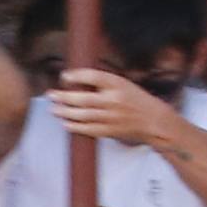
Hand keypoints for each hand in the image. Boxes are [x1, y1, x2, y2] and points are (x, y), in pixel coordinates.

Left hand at [49, 69, 171, 147]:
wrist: (155, 120)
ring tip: (54, 109)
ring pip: (83, 115)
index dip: (77, 75)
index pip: (95, 77)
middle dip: (64, 97)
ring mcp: (112, 116)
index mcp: (119, 85)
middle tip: (51, 95)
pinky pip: (88, 129)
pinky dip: (74, 127)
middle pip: (84, 98)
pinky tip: (65, 123)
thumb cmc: (136, 100)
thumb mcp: (123, 85)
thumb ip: (102, 84)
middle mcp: (115, 100)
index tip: (64, 76)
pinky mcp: (110, 130)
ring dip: (64, 112)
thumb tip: (74, 81)